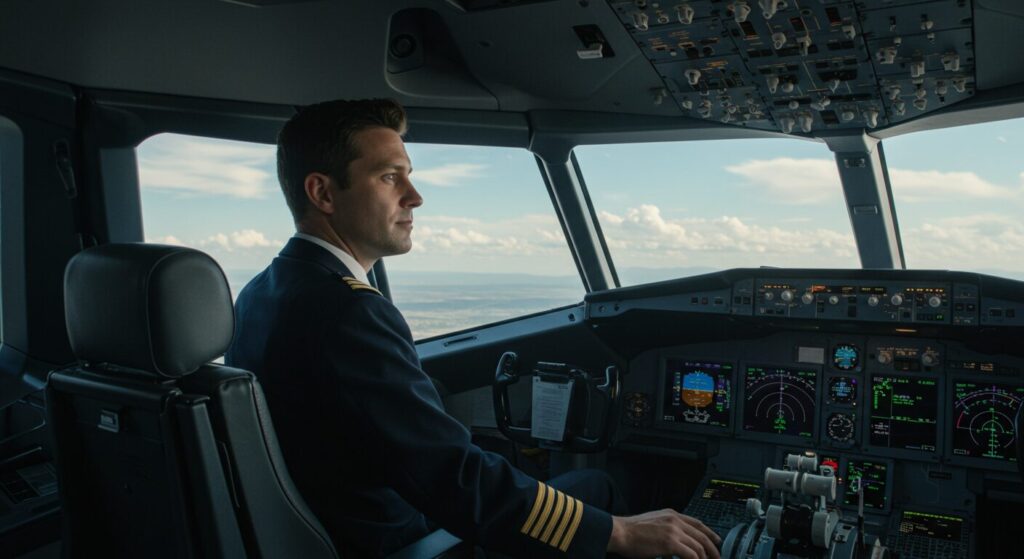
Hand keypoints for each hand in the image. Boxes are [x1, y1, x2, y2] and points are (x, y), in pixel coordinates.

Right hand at [606, 508, 720, 558]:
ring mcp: (674, 531)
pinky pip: (691, 554)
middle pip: (701, 534)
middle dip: (712, 548)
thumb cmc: (631, 531)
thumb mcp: (653, 524)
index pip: (697, 523)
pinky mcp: (670, 543)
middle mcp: (675, 520)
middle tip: (717, 557)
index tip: (716, 541)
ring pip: (698, 546)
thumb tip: (675, 547)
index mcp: (671, 514)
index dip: (709, 533)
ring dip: (705, 557)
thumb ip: (666, 530)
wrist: (620, 532)